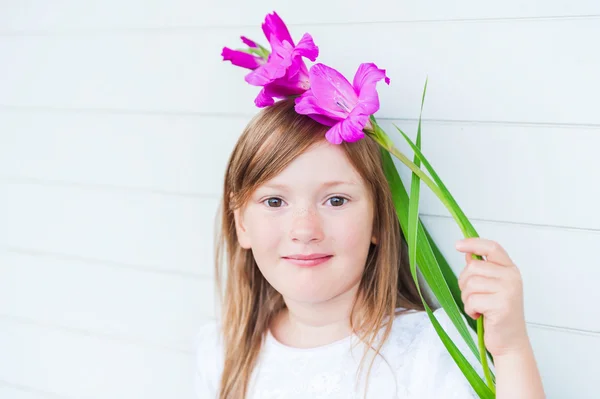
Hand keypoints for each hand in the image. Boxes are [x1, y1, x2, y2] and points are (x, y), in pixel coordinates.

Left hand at [456, 238, 530, 357]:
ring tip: (478, 307)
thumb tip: (468, 254)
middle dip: (464, 283)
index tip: (458, 245)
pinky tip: (479, 315)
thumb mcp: (491, 287)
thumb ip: (482, 270)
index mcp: (510, 270)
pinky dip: (470, 309)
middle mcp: (511, 277)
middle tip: (473, 297)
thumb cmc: (497, 314)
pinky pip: (472, 300)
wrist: (510, 341)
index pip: (492, 248)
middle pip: (473, 267)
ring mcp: (508, 291)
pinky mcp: (502, 305)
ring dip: (467, 298)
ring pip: (470, 284)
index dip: (474, 243)